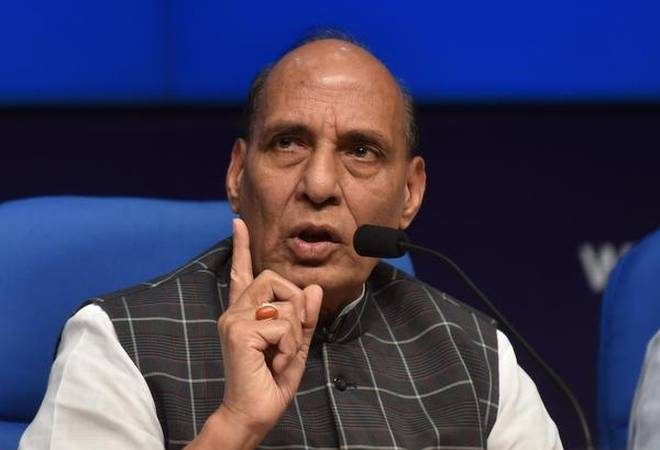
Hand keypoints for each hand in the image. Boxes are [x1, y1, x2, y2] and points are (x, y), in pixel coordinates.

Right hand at [215, 218, 322, 439]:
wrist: (253, 414)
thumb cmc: (271, 382)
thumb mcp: (295, 346)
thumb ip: (304, 318)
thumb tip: (315, 289)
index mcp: (244, 313)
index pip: (242, 273)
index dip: (242, 248)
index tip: (237, 223)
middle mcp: (234, 311)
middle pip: (275, 278)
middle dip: (295, 306)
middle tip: (288, 341)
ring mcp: (234, 319)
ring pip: (285, 301)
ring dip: (294, 332)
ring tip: (280, 357)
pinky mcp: (239, 330)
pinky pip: (284, 323)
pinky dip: (290, 346)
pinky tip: (276, 363)